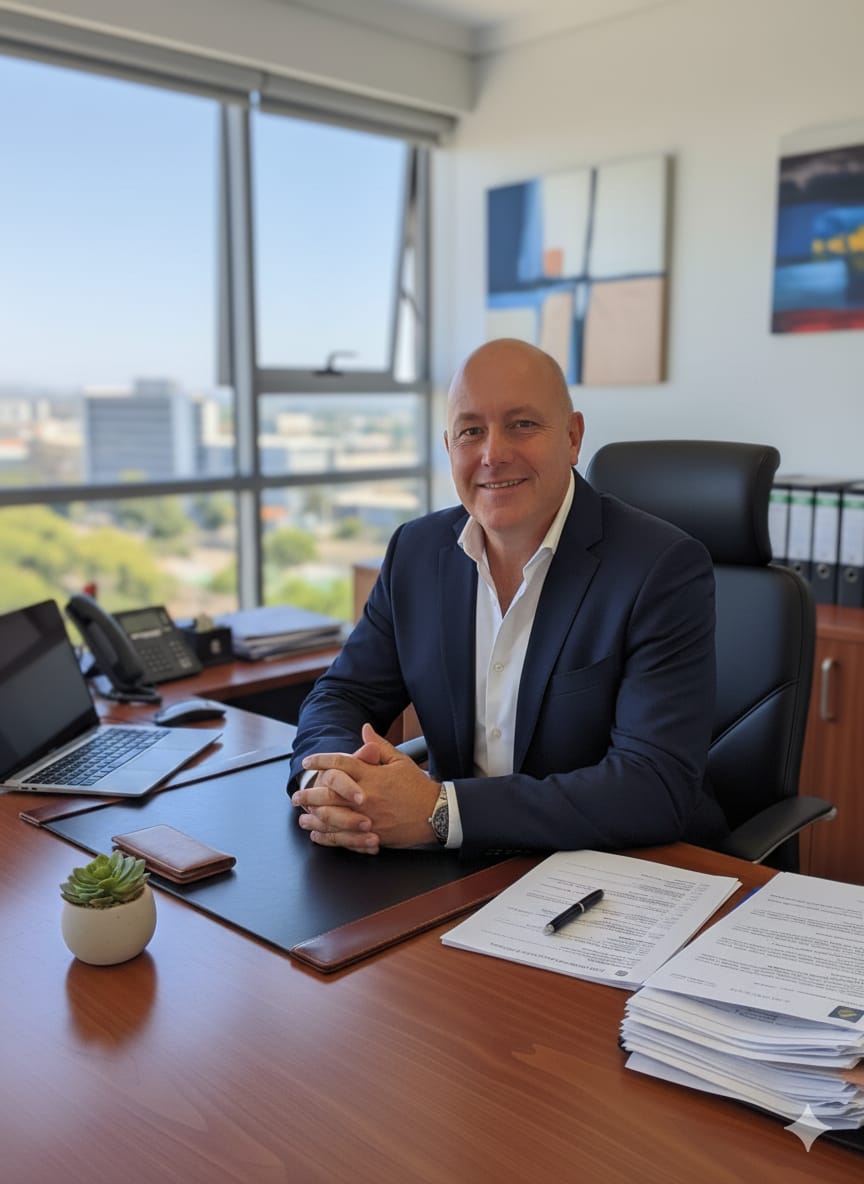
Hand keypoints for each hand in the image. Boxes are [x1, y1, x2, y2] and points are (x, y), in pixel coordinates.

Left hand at [293, 723, 440, 852]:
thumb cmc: (418, 787)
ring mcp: (367, 817)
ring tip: (302, 815)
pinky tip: (317, 834)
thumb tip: (364, 729)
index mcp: (372, 776)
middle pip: (330, 793)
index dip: (321, 761)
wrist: (436, 813)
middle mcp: (366, 796)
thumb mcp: (400, 761)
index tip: (308, 761)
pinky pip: (343, 837)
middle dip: (310, 793)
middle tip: (296, 795)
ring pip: (333, 817)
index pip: (340, 764)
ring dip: (314, 816)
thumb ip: (379, 746)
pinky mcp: (371, 835)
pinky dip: (328, 836)